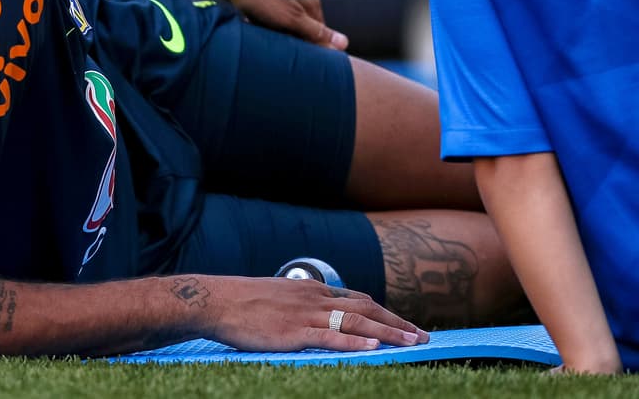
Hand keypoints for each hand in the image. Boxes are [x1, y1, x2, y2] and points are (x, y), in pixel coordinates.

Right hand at [204, 276, 427, 351]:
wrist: (217, 301)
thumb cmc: (243, 302)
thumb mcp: (280, 296)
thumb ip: (302, 305)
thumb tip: (317, 316)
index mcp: (313, 290)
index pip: (358, 299)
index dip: (384, 312)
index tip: (403, 324)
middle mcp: (316, 299)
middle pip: (367, 308)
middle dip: (397, 322)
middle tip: (422, 335)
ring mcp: (307, 315)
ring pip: (357, 322)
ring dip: (388, 332)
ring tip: (412, 341)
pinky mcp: (294, 333)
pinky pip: (332, 338)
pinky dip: (356, 343)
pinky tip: (375, 348)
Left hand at [208, 0, 348, 50]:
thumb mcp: (292, 19)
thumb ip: (317, 32)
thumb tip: (345, 44)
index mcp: (311, 2)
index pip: (320, 35)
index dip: (311, 51)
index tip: (299, 63)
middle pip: (300, 31)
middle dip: (289, 43)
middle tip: (276, 53)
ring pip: (281, 26)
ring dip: (272, 36)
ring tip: (261, 41)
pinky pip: (265, 20)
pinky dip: (259, 27)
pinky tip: (250, 28)